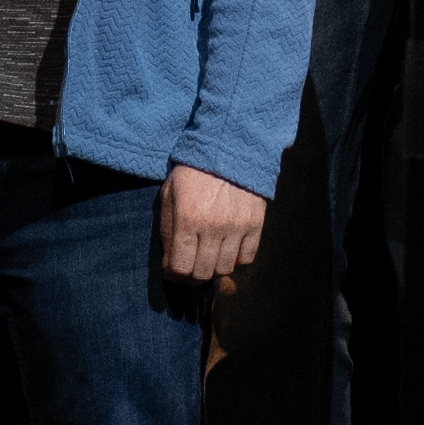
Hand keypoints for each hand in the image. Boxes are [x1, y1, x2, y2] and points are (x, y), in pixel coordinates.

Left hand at [158, 164, 266, 291]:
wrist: (227, 148)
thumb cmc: (192, 173)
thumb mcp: (170, 195)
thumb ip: (167, 231)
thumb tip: (170, 265)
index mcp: (187, 219)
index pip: (180, 267)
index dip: (175, 275)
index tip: (174, 271)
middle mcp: (212, 227)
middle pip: (202, 273)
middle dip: (193, 276)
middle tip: (190, 268)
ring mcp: (236, 226)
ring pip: (225, 269)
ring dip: (214, 268)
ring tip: (209, 258)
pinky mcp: (255, 223)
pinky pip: (247, 258)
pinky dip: (237, 260)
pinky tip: (228, 250)